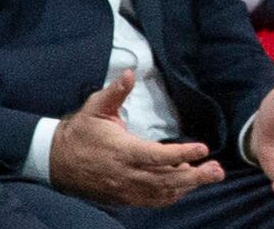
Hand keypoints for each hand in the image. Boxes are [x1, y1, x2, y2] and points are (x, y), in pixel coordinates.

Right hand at [50, 70, 222, 206]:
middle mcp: (125, 174)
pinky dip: (170, 195)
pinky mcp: (122, 197)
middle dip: (195, 176)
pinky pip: (150, 201)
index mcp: (122, 151)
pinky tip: (185, 186)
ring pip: (161, 193)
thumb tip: (129, 73)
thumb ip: (115, 92)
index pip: (157, 156)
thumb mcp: (95, 107)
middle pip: (165, 180)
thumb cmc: (80, 131)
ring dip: (188, 186)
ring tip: (210, 175)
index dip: (182, 154)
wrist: (56, 161)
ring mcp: (124, 189)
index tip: (204, 148)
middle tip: (218, 169)